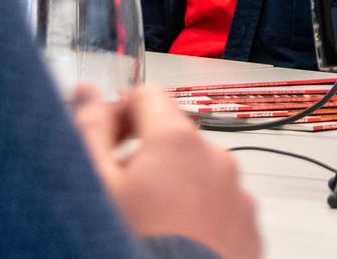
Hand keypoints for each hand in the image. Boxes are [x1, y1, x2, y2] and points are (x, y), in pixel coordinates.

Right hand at [73, 84, 261, 258]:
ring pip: (199, 177)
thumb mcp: (93, 186)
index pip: (147, 95)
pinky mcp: (250, 232)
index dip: (120, 115)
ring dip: (175, 191)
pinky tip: (174, 246)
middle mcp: (218, 159)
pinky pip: (220, 211)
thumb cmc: (133, 247)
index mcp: (178, 139)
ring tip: (149, 230)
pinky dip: (200, 220)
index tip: (106, 143)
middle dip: (147, 159)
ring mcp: (239, 197)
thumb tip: (87, 92)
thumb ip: (90, 130)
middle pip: (175, 138)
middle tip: (120, 200)